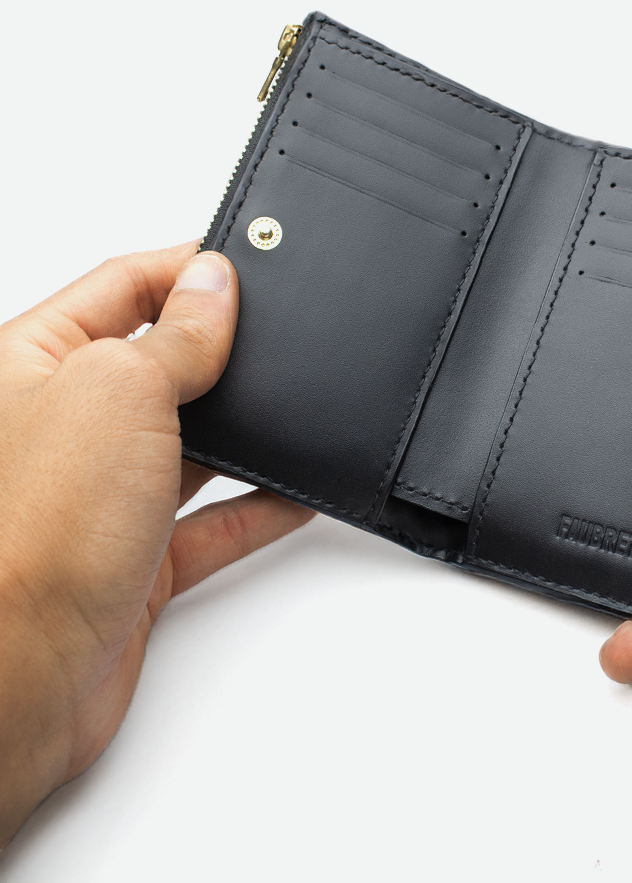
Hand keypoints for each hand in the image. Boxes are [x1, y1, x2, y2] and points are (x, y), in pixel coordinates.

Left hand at [0, 243, 313, 844]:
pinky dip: (258, 506)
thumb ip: (175, 337)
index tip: (248, 263)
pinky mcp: (136, 557)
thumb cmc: (32, 530)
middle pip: (161, 362)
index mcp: (33, 362)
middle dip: (223, 348)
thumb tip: (214, 284)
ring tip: (298, 405)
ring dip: (246, 429)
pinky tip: (296, 493)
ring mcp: (102, 493)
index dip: (186, 268)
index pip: (122, 286)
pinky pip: (212, 520)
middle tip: (283, 332)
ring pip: (192, 443)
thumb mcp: (116, 392)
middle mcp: (65, 424)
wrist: (15, 674)